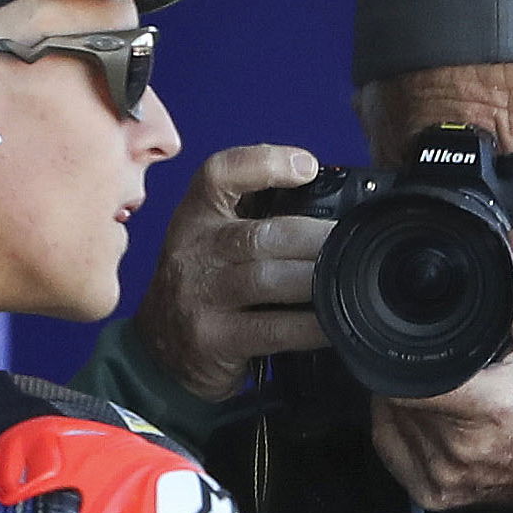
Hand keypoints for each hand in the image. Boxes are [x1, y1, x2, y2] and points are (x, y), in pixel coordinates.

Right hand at [136, 144, 331, 399]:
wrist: (159, 350)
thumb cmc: (202, 289)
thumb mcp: (211, 243)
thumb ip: (254, 223)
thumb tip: (327, 212)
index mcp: (196, 217)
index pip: (220, 174)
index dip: (265, 162)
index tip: (308, 166)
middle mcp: (193, 251)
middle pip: (259, 234)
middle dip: (314, 237)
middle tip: (354, 240)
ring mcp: (201, 297)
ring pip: (266, 279)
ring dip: (315, 279)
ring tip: (351, 279)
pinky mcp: (214, 339)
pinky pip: (271, 330)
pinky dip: (309, 327)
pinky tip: (334, 325)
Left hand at [368, 232, 512, 510]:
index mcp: (489, 407)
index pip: (410, 381)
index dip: (398, 354)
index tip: (404, 339)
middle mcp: (463, 448)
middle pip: (398, 395)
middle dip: (409, 373)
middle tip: (435, 361)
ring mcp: (448, 476)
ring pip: (392, 422)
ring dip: (403, 403)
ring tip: (440, 389)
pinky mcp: (438, 496)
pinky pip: (393, 453)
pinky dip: (400, 431)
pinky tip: (428, 417)